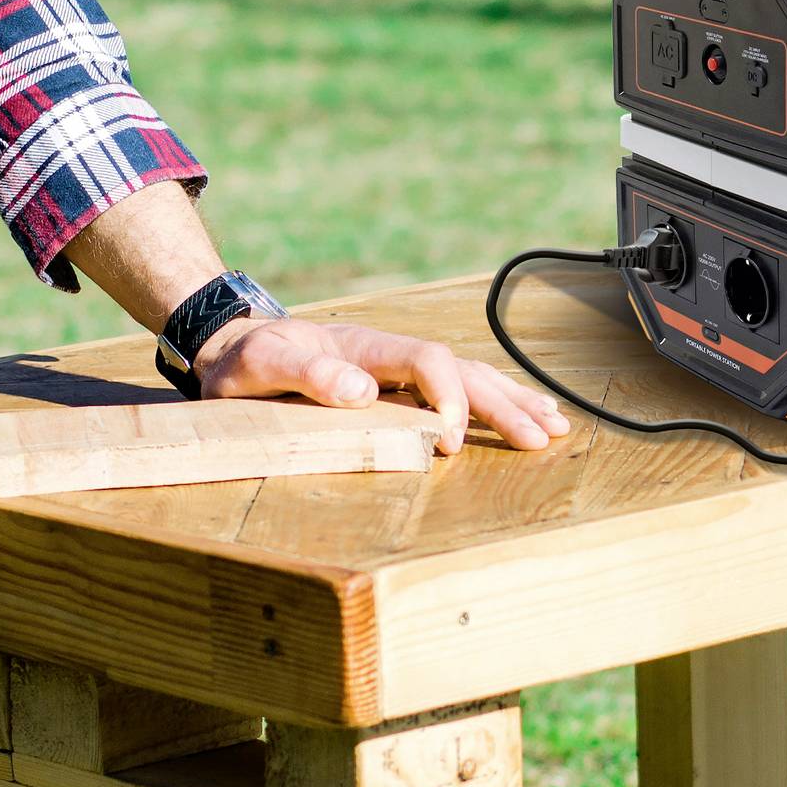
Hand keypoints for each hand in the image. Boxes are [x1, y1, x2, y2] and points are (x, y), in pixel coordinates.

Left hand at [194, 317, 571, 454]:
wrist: (232, 349)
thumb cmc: (244, 362)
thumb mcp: (260, 367)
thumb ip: (305, 375)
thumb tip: (361, 390)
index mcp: (364, 346)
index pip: (426, 360)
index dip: (447, 397)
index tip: (450, 439)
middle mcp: (389, 355)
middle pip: (462, 370)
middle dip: (503, 404)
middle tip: (541, 438)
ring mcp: (396, 371)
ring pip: (467, 379)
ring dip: (510, 402)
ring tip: (554, 426)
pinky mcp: (395, 390)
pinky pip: (452, 393)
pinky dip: (490, 405)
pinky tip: (519, 416)